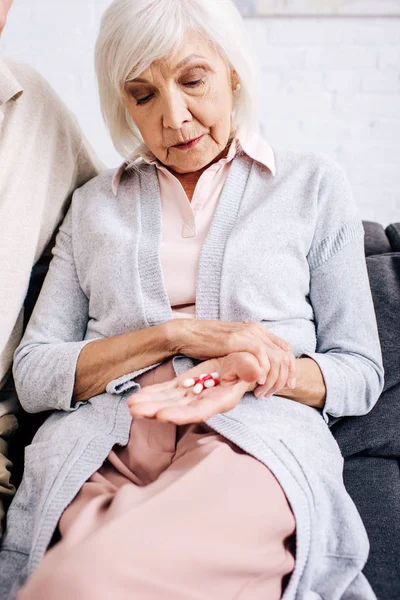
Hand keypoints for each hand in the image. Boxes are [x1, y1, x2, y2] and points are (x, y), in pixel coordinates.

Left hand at [127, 352, 263, 424]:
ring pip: (169, 402)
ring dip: (150, 404)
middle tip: (135, 410)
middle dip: (156, 410)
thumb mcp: (253, 363)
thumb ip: (249, 368)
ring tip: (131, 404)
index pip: (201, 410)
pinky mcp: (185, 386)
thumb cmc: (251, 365)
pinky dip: (153, 394)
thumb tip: (255, 371)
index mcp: (222, 398)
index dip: (182, 415)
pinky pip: (168, 392)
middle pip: (179, 409)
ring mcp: (193, 394)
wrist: (245, 363)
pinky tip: (138, 396)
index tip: (162, 416)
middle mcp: (205, 400)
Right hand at [166, 319, 296, 389]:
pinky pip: (262, 357)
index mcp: (257, 330)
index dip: (290, 368)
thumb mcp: (234, 348)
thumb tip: (258, 371)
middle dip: (284, 377)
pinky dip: (263, 372)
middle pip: (285, 356)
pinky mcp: (240, 340)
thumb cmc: (206, 343)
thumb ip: (247, 354)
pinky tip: (256, 383)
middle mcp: (257, 330)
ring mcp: (249, 334)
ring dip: (273, 379)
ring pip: (277, 359)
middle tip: (274, 393)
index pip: (285, 349)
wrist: (188, 333)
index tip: (288, 384)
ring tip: (261, 392)